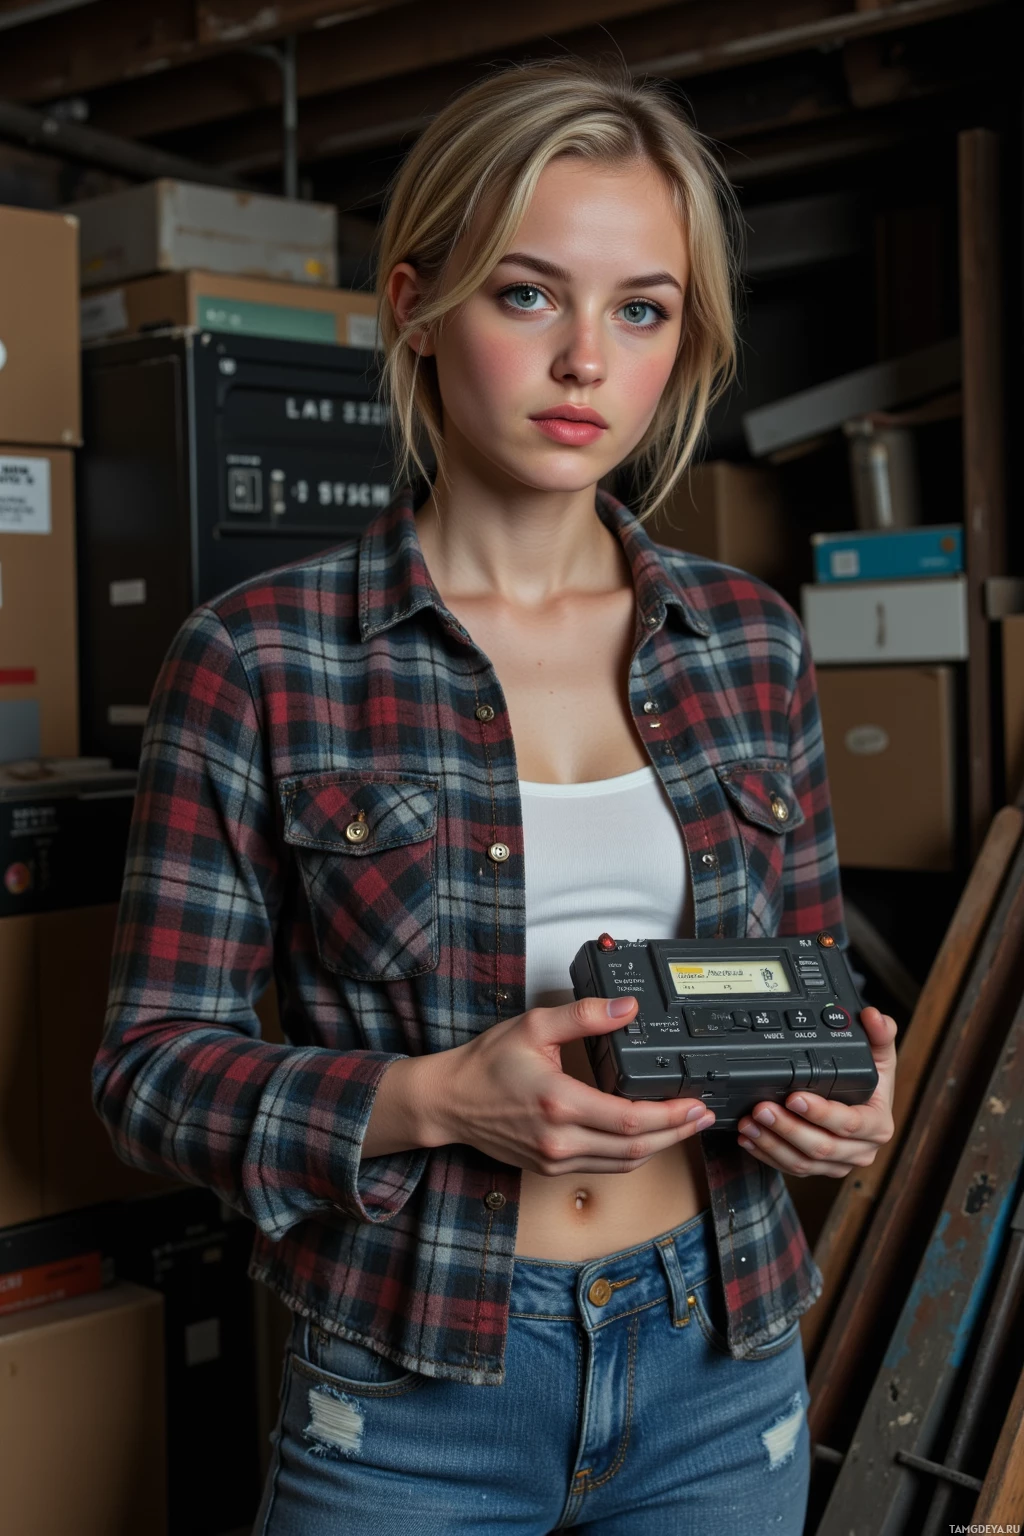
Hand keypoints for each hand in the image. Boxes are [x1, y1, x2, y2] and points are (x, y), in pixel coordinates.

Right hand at [424, 995, 714, 1175]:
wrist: (449, 1102)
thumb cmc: (487, 1064)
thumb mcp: (535, 1026)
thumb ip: (585, 1015)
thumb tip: (627, 1008)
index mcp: (559, 1101)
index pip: (630, 1119)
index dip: (670, 1115)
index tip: (694, 1103)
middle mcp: (560, 1138)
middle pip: (635, 1147)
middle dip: (676, 1133)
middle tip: (702, 1115)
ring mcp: (556, 1158)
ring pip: (623, 1163)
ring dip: (659, 1147)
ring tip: (683, 1126)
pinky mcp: (551, 1167)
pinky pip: (604, 1167)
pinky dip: (632, 1155)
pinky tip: (647, 1138)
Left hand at [735, 1005, 896, 1177]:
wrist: (866, 1109)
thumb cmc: (871, 1082)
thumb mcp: (879, 1056)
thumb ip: (879, 1034)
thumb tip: (873, 1015)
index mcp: (878, 1125)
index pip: (849, 1123)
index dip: (821, 1113)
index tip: (795, 1097)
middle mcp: (861, 1150)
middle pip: (821, 1147)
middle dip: (787, 1128)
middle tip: (762, 1108)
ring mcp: (839, 1164)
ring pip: (802, 1163)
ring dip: (772, 1143)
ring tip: (749, 1123)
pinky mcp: (819, 1170)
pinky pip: (791, 1168)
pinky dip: (767, 1155)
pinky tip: (749, 1139)